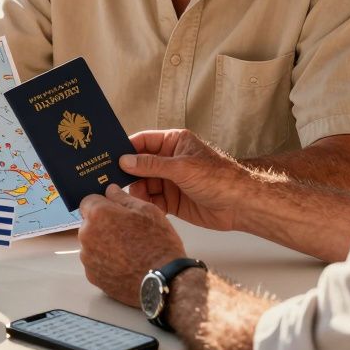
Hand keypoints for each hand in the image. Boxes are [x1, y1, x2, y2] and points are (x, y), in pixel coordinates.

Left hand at [77, 185, 185, 306]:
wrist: (164, 280)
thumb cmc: (157, 243)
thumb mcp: (147, 210)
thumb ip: (122, 197)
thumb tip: (110, 190)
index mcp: (98, 214)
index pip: (88, 201)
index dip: (102, 205)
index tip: (113, 211)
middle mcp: (87, 235)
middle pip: (89, 224)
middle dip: (104, 225)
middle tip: (127, 232)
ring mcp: (88, 258)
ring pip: (92, 244)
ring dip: (104, 244)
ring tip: (128, 251)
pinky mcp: (93, 276)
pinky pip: (96, 263)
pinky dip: (106, 262)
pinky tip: (125, 264)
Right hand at [121, 129, 244, 231]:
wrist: (239, 206)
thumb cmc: (218, 178)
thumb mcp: (182, 167)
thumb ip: (152, 165)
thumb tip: (125, 161)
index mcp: (174, 143)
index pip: (144, 141)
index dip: (127, 149)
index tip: (110, 157)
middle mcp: (170, 160)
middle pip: (140, 165)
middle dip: (128, 173)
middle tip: (111, 181)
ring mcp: (170, 181)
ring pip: (143, 184)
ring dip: (136, 192)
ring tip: (129, 198)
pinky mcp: (172, 201)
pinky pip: (152, 201)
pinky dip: (146, 205)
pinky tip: (141, 208)